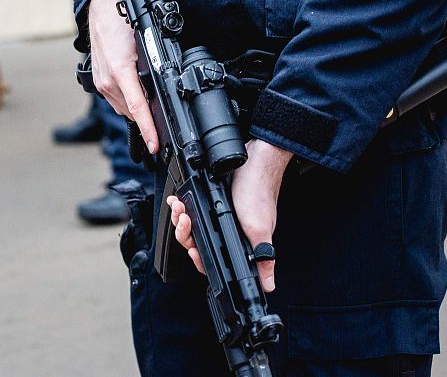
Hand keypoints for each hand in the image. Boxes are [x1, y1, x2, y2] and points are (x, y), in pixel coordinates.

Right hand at [88, 0, 158, 152]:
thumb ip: (152, 68)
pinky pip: (117, 100)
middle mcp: (108, 81)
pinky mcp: (99, 82)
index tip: (154, 145)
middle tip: (164, 122)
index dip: (148, 129)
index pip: (138, 108)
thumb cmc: (122, 20)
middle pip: (133, 112)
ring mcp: (102, 83)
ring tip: (150, 103)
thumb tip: (162, 90)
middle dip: (148, 118)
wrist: (100, 9)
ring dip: (138, 109)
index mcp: (121, 71)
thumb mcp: (144, 42)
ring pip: (125, 108)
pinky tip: (136, 91)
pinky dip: (129, 100)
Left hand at [167, 139, 292, 291]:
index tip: (192, 251)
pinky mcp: (209, 200)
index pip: (212, 260)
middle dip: (185, 233)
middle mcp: (224, 230)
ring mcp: (215, 215)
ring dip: (179, 218)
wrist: (255, 159)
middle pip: (196, 243)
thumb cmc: (258, 193)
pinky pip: (188, 208)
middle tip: (184, 220)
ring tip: (179, 208)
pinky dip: (180, 206)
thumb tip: (269, 286)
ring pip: (189, 226)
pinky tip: (177, 200)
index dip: (199, 259)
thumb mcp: (260, 229)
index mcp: (235, 243)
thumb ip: (263, 259)